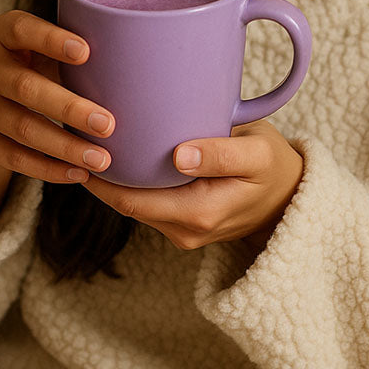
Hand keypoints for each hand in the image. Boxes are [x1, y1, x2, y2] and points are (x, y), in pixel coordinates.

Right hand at [0, 10, 115, 182]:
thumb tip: (150, 63)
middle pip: (24, 86)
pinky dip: (48, 168)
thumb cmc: (49, 67)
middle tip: (109, 124)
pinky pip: (11, 157)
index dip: (50, 39)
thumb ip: (88, 53)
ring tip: (103, 160)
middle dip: (69, 108)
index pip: (21, 28)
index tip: (87, 52)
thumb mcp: (58, 53)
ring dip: (64, 146)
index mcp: (5, 32)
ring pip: (21, 127)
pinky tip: (80, 174)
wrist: (2, 104)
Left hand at [82, 119, 302, 251]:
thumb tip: (179, 156)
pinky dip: (133, 184)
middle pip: (127, 204)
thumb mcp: (256, 152)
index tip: (79, 147)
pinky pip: (150, 204)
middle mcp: (185, 230)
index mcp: (199, 213)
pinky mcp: (185, 223)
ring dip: (114, 180)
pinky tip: (124, 157)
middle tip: (75, 138)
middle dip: (100, 177)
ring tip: (92, 144)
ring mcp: (184, 231)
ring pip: (136, 205)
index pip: (132, 200)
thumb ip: (221, 154)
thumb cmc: (274, 166)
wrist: (292, 196)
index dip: (102, 179)